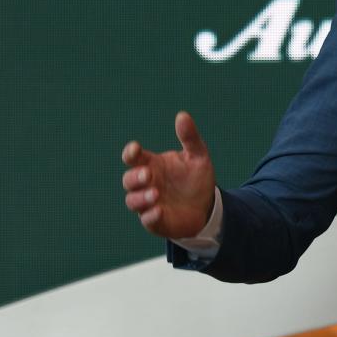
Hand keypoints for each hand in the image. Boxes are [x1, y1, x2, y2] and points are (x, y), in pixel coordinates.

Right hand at [121, 111, 215, 239]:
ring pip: (133, 201)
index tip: (135, 149)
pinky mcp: (156, 221)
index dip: (130, 153)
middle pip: (128, 180)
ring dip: (141, 197)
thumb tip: (182, 115)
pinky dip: (150, 216)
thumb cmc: (196, 178)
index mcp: (152, 165)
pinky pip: (147, 220)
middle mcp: (146, 184)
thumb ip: (190, 137)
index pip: (133, 158)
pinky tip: (160, 211)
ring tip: (156, 193)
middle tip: (148, 175)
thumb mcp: (198, 156)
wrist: (207, 206)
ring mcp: (149, 203)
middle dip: (135, 177)